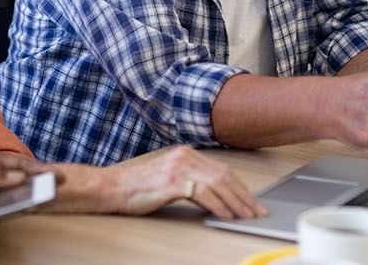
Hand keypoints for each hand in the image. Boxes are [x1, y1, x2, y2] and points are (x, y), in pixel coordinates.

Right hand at [103, 146, 265, 219]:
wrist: (111, 187)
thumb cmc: (136, 186)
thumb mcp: (169, 177)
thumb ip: (191, 180)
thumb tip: (216, 195)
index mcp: (185, 153)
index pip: (221, 169)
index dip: (239, 186)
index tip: (251, 200)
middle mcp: (184, 156)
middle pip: (224, 175)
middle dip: (243, 195)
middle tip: (256, 210)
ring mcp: (178, 167)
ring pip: (217, 184)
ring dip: (235, 202)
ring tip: (246, 215)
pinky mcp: (172, 182)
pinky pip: (204, 194)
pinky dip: (219, 206)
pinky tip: (226, 215)